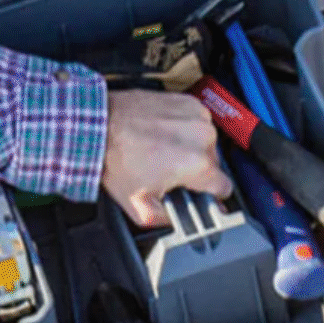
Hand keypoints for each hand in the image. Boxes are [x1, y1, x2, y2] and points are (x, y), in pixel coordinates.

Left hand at [101, 89, 233, 227]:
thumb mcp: (138, 207)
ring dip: (189, 148)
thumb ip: (168, 219)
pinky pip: (195, 122)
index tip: (200, 194)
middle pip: (213, 164)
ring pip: (205, 142)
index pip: (224, 187)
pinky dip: (183, 129)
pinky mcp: (187, 101)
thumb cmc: (115, 159)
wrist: (99, 125)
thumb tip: (181, 221)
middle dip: (194, 170)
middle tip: (167, 171)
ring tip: (161, 151)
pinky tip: (162, 134)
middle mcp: (202, 137)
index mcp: (198, 164)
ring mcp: (196, 115)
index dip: (211, 196)